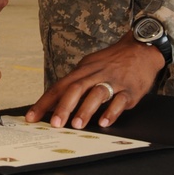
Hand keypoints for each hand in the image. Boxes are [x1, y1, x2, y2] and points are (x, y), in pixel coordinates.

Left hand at [25, 31, 163, 128]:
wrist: (142, 48)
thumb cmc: (112, 61)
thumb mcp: (90, 66)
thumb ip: (74, 84)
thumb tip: (53, 104)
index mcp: (83, 69)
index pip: (59, 86)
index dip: (44, 102)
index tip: (31, 117)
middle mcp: (96, 73)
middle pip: (76, 88)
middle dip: (63, 107)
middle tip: (54, 124)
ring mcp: (114, 81)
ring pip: (97, 93)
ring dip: (86, 109)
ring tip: (77, 125)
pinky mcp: (130, 89)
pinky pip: (120, 100)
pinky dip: (111, 112)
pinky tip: (104, 122)